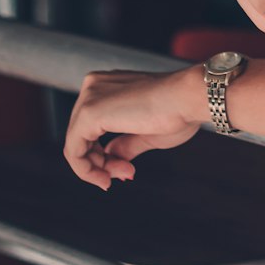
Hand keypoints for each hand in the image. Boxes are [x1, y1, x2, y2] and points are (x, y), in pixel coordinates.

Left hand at [63, 67, 203, 190]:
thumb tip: (108, 158)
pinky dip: (86, 170)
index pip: (92, 128)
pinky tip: (106, 179)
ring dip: (97, 169)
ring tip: (125, 175)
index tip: (127, 172)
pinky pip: (74, 150)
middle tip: (127, 175)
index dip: (105, 157)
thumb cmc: (179, 112)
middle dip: (102, 163)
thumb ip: (124, 144)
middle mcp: (94, 85)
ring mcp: (89, 96)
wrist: (190, 98)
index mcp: (108, 85)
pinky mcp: (88, 113)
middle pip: (83, 136)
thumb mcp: (146, 133)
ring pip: (76, 144)